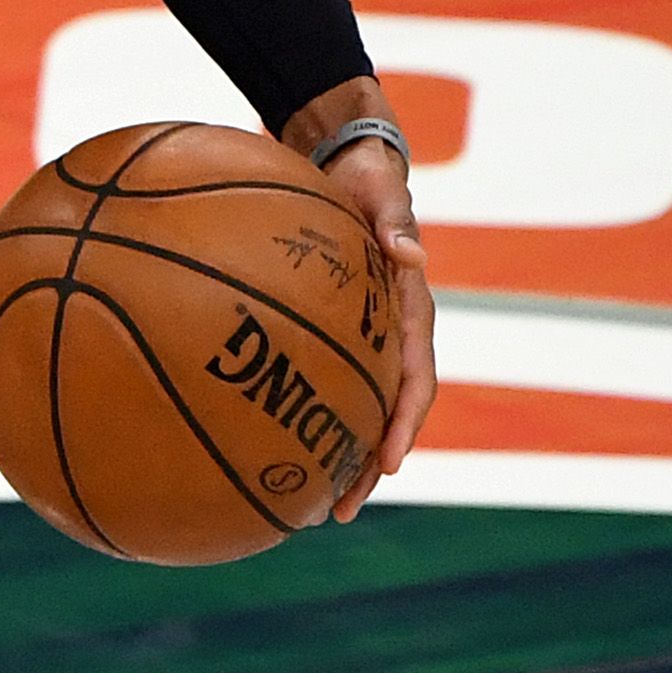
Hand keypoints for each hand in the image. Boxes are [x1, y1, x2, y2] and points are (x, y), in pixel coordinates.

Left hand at [281, 76, 436, 515]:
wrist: (349, 162)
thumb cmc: (368, 177)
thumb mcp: (384, 191)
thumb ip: (395, 220)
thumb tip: (411, 252)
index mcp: (410, 309)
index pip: (415, 378)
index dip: (402, 424)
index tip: (387, 463)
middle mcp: (389, 333)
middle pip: (384, 413)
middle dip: (365, 466)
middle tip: (338, 510)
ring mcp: (361, 337)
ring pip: (352, 408)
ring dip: (334, 457)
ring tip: (305, 506)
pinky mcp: (331, 330)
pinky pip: (316, 379)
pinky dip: (297, 415)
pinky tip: (257, 445)